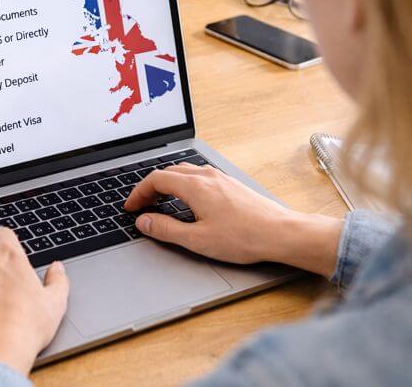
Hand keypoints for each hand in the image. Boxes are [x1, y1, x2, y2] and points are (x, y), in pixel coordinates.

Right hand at [124, 163, 342, 275]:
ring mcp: (220, 178)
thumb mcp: (197, 239)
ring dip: (167, 185)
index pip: (155, 179)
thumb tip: (144, 222)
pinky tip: (188, 203)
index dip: (138, 193)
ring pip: (185, 172)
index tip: (131, 207)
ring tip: (161, 203)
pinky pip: (199, 177)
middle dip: (150, 188)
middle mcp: (206, 176)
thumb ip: (166, 229)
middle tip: (141, 206)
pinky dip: (184, 185)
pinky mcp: (231, 184)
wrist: (281, 233)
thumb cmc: (243, 237)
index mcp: (194, 186)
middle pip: (168, 172)